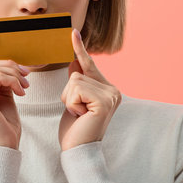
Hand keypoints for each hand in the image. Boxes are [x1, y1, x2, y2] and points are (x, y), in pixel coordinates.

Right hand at [0, 30, 29, 149]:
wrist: (3, 150)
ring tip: (24, 86)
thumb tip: (7, 65)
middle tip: (26, 75)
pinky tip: (20, 92)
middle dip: (9, 66)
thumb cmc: (4, 128)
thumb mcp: (2, 99)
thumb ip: (0, 82)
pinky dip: (12, 81)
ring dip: (13, 74)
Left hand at [58, 28, 121, 150]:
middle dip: (69, 93)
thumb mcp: (74, 100)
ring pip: (75, 80)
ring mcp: (111, 95)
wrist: (78, 150)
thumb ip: (77, 82)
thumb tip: (75, 60)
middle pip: (77, 73)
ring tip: (79, 114)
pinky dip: (71, 103)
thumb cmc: (75, 128)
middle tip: (77, 112)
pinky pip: (76, 89)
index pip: (89, 65)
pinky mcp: (104, 101)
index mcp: (108, 89)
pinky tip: (80, 116)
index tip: (73, 32)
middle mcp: (113, 90)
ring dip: (69, 99)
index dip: (79, 48)